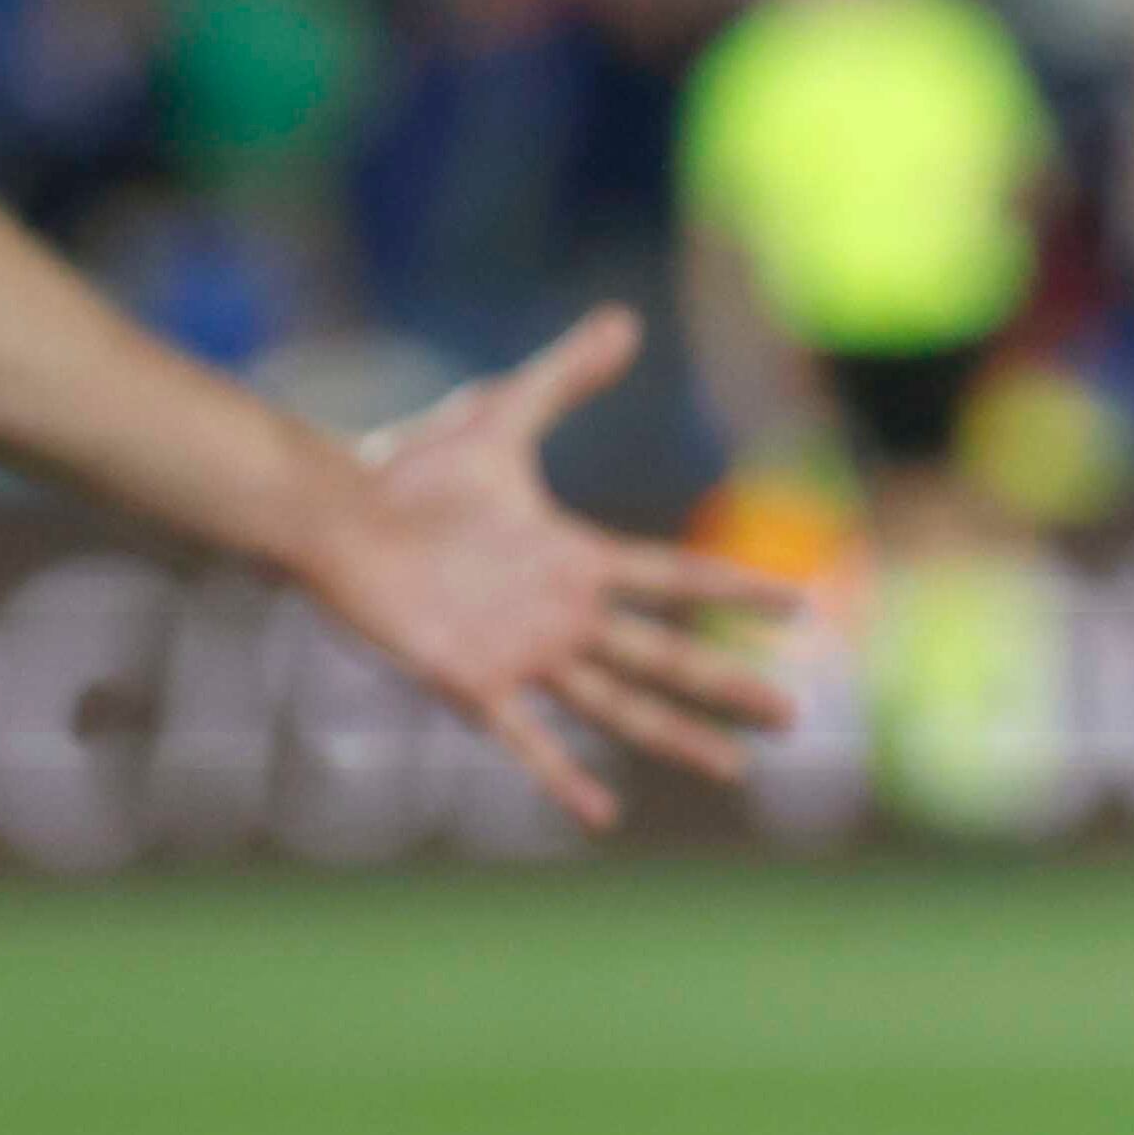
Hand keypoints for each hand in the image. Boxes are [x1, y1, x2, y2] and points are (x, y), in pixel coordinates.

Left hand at [294, 306, 801, 829]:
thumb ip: (566, 378)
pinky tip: (603, 813)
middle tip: (794, 713)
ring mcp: (523, 656)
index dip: (736, 592)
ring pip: (620, 706)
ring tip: (736, 770)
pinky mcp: (473, 684)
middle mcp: (563, 616)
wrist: (334, 519)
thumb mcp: (501, 417)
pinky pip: (527, 740)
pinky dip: (564, 775)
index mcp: (577, 560)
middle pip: (668, 658)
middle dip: (731, 687)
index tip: (799, 607)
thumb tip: (624, 321)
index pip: (675, 580)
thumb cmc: (409, 470)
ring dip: (680, 738)